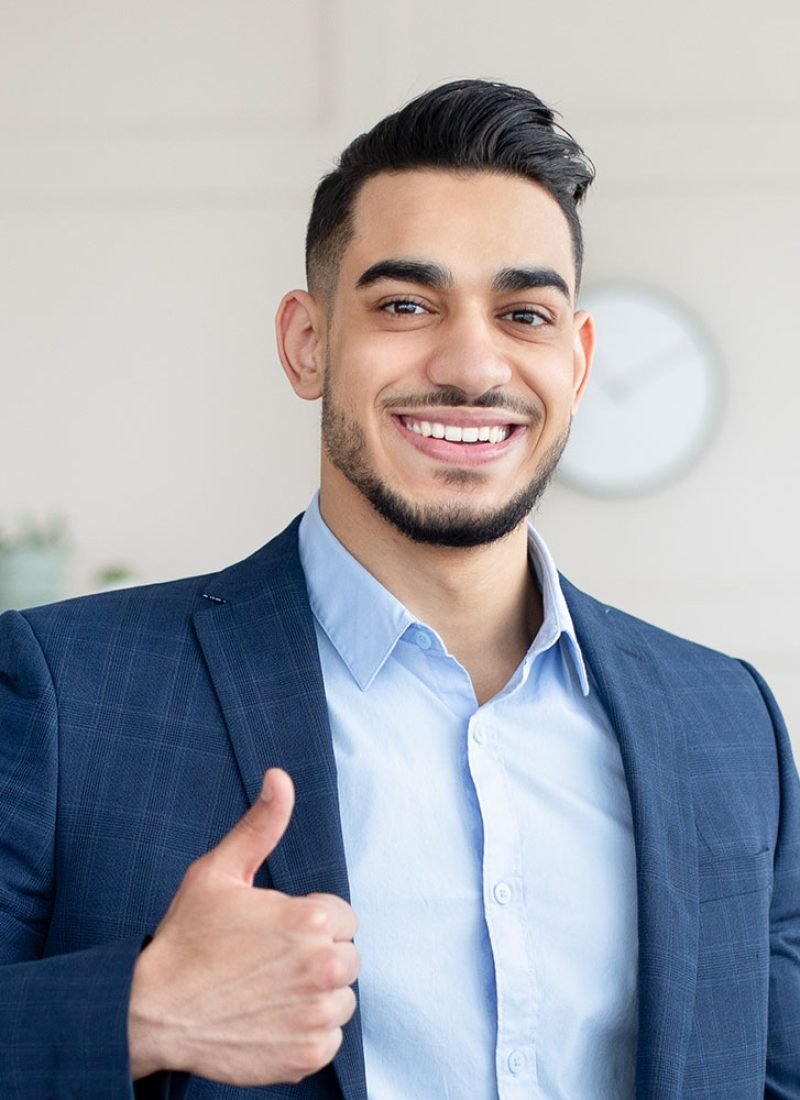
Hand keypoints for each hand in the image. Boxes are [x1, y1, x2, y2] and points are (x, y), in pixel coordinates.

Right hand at [127, 769, 358, 1085]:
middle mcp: (324, 967)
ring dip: (315, 995)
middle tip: (269, 962)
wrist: (153, 1010)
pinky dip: (306, 1032)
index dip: (309, 922)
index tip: (275, 932)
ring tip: (268, 990)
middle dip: (317, 956)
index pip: (342, 918)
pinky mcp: (308, 1055)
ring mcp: (318, 1015)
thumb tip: (280, 777)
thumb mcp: (219, 871)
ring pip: (341, 998)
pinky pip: (330, 1038)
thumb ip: (261, 825)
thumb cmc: (187, 938)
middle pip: (347, 957)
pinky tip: (270, 1020)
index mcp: (311, 920)